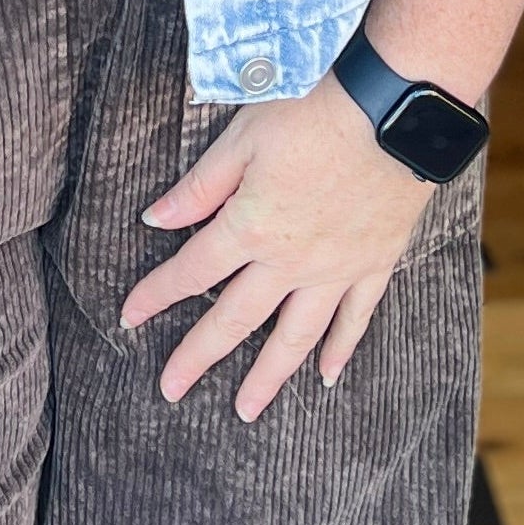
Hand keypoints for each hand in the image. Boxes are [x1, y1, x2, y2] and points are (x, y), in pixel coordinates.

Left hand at [119, 73, 430, 420]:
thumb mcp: (243, 139)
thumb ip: (201, 187)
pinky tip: (328, 375)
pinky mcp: (373, 265)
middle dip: (199, 356)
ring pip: (294, 336)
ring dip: (268, 376)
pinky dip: (340, 349)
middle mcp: (289, 263)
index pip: (192, 271)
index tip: (129, 317)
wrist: (394, 114)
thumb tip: (155, 219)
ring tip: (246, 410)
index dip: (156, 294)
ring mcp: (335, 270)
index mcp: (250, 229)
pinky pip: (355, 319)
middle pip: (235, 318)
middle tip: (171, 391)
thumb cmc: (313, 114)